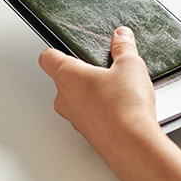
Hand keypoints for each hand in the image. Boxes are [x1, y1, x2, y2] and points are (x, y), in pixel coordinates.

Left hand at [38, 27, 161, 152]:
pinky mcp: (88, 133)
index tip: (64, 47)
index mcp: (67, 75)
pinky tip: (122, 107)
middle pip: (64, 79)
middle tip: (103, 68)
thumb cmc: (124, 107)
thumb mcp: (129, 65)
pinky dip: (101, 110)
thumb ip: (123, 47)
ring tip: (118, 89)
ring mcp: (75, 118)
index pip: (47, 58)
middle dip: (82, 72)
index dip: (55, 50)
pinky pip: (89, 116)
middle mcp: (65, 98)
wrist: (132, 144)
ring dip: (92, 93)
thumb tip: (122, 36)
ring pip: (76, 99)